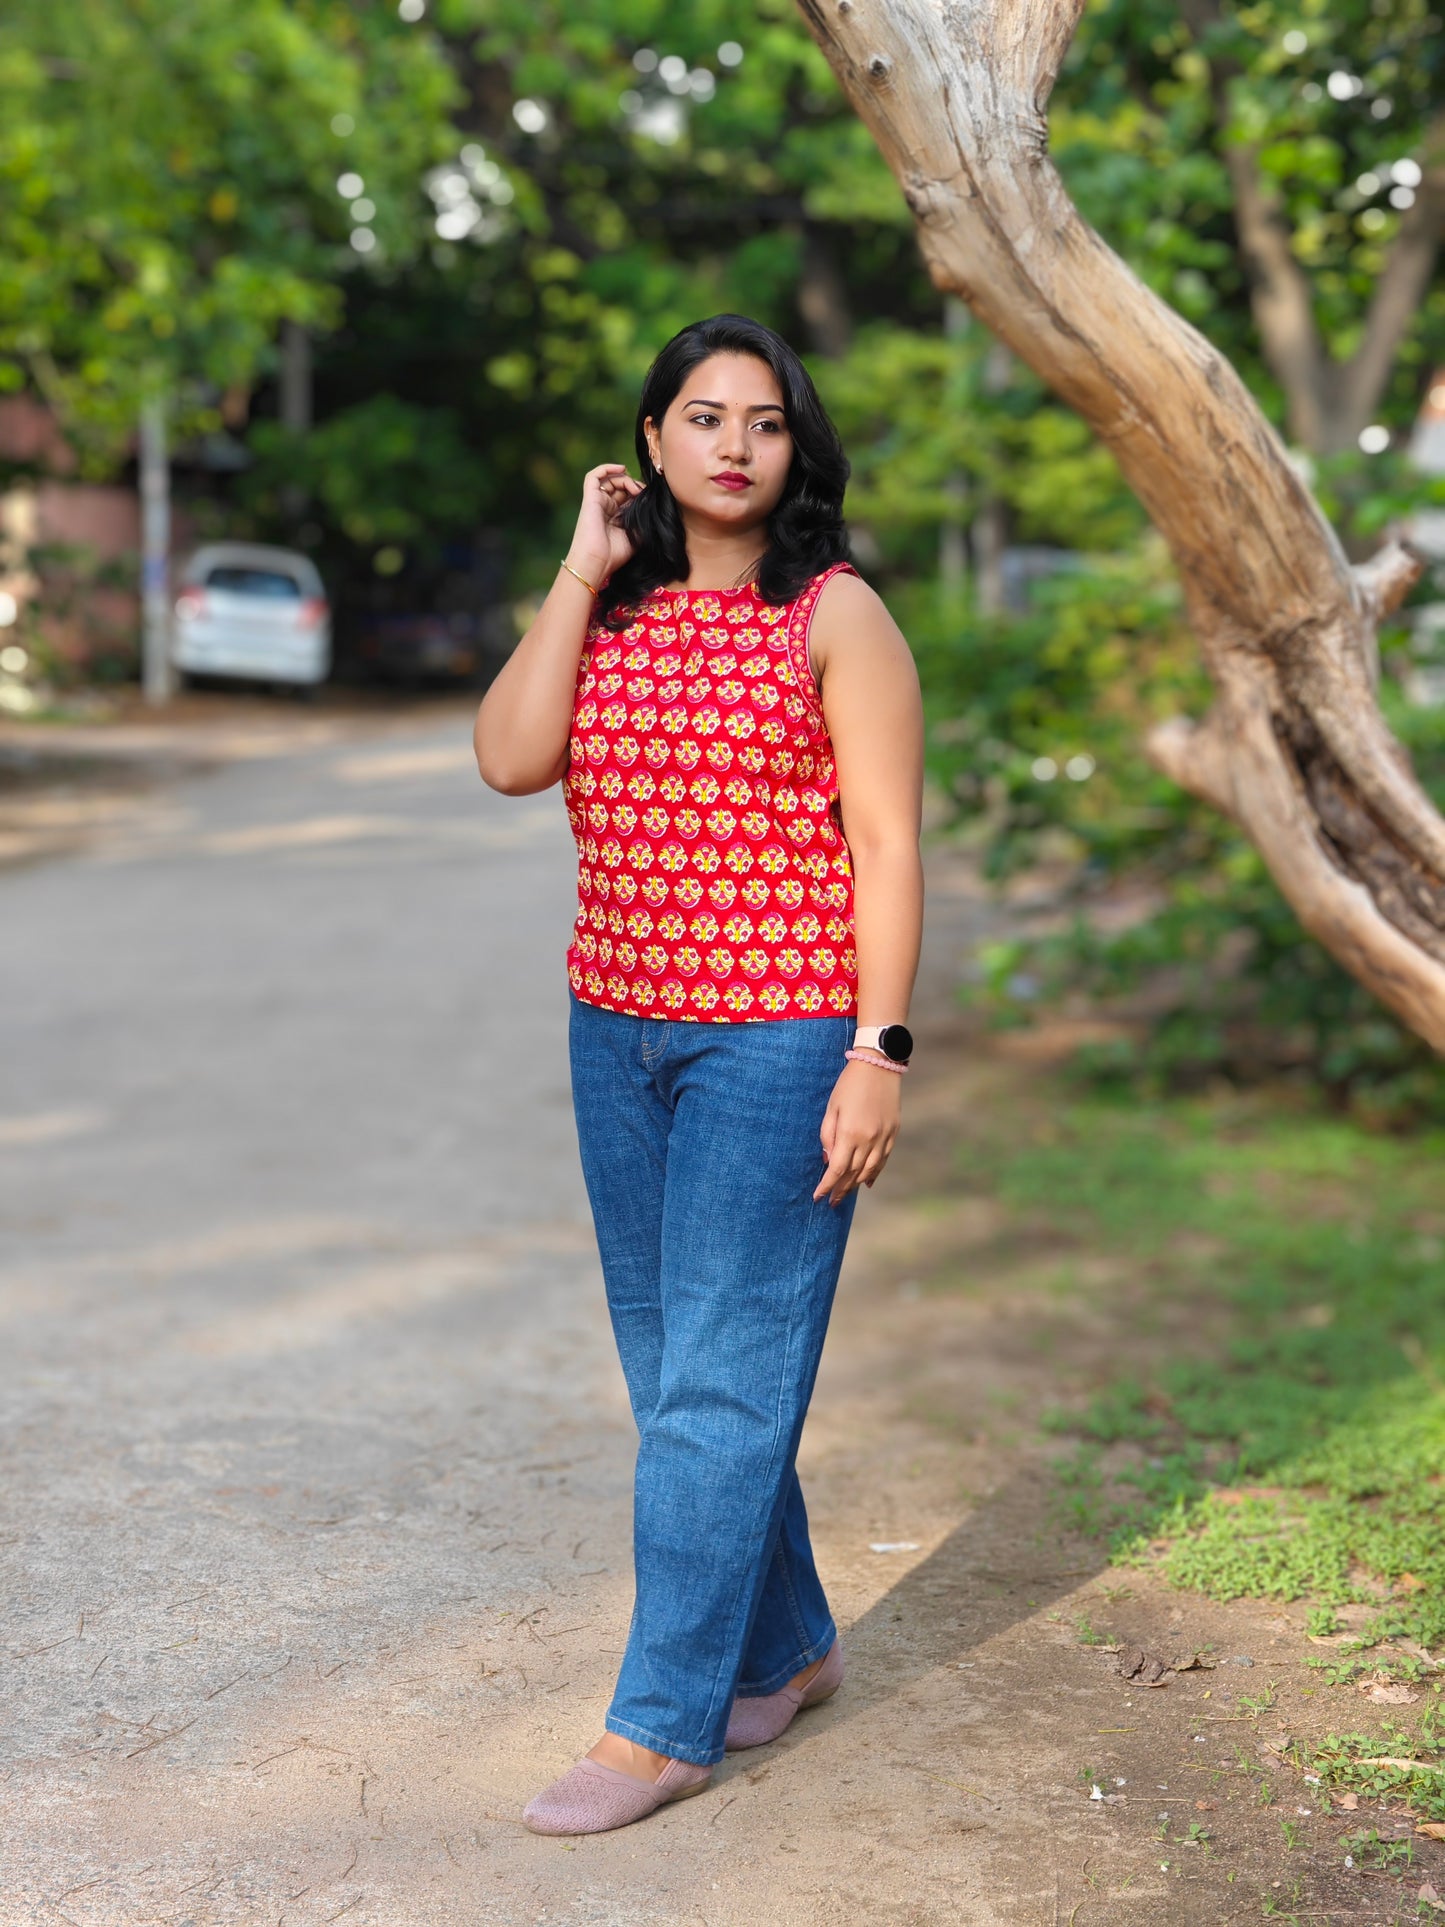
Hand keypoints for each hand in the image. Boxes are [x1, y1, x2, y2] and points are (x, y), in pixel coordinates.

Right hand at [566, 463, 645, 587]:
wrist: (597, 560)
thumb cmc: (615, 554)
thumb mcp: (637, 536)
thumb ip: (643, 520)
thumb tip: (651, 504)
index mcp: (617, 518)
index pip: (629, 497)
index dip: (640, 493)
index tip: (649, 498)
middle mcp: (607, 508)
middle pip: (621, 487)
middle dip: (635, 486)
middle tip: (643, 493)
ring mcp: (598, 502)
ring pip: (611, 480)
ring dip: (626, 480)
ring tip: (635, 489)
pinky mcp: (590, 497)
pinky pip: (595, 476)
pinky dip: (607, 468)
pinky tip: (622, 469)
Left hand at [813, 1058, 901, 1205]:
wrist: (879, 1065)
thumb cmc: (849, 1085)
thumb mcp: (831, 1108)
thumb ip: (827, 1135)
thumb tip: (828, 1159)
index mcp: (849, 1133)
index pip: (836, 1169)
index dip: (826, 1186)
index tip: (818, 1196)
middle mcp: (868, 1139)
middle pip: (852, 1174)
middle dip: (840, 1190)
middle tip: (832, 1201)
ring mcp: (883, 1138)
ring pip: (869, 1170)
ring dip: (856, 1184)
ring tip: (846, 1193)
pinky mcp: (893, 1133)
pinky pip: (883, 1160)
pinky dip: (874, 1173)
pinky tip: (867, 1182)